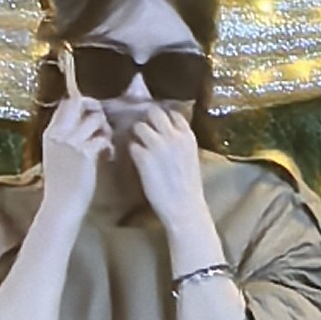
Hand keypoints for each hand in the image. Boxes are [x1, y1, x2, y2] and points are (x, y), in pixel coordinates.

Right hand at [37, 91, 110, 219]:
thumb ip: (65, 138)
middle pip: (78, 103)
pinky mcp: (85, 154)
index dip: (81, 104)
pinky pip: (102, 138)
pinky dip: (108, 146)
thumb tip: (85, 123)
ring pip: (95, 118)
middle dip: (94, 109)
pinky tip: (108, 156)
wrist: (61, 207)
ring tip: (106, 143)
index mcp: (50, 133)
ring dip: (105, 128)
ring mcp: (71, 143)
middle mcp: (58, 134)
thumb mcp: (56, 156)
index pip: (65, 104)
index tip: (91, 115)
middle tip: (102, 125)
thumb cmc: (61, 185)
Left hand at [121, 97, 207, 228]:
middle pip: (153, 112)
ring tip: (137, 146)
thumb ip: (179, 141)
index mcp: (187, 135)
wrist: (184, 207)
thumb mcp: (190, 156)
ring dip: (135, 135)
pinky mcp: (143, 158)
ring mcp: (157, 145)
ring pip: (139, 126)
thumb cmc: (188, 186)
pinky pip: (131, 145)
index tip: (158, 125)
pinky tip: (135, 160)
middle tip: (143, 131)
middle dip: (146, 119)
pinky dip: (131, 151)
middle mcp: (173, 136)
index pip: (172, 113)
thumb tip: (166, 133)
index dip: (162, 118)